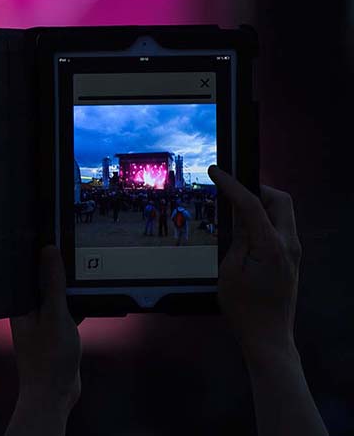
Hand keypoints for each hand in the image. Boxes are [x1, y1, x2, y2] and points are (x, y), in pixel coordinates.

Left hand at [7, 245, 80, 434]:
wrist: (55, 394)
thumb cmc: (49, 358)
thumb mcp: (55, 314)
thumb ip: (53, 283)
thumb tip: (48, 251)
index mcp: (20, 302)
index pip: (26, 268)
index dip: (36, 249)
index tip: (48, 228)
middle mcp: (27, 308)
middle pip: (42, 278)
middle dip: (54, 264)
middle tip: (69, 241)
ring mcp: (42, 319)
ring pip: (56, 293)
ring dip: (67, 284)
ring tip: (82, 264)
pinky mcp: (56, 330)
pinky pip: (67, 308)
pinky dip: (77, 302)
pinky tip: (90, 294)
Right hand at [209, 165, 300, 358]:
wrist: (268, 337)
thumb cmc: (245, 310)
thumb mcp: (229, 270)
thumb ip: (237, 237)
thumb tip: (238, 214)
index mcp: (271, 247)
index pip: (251, 204)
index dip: (232, 184)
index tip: (217, 172)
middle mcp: (288, 246)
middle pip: (280, 200)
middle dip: (257, 188)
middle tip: (233, 191)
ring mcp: (293, 252)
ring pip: (283, 212)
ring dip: (261, 204)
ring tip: (235, 212)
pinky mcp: (291, 259)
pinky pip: (281, 228)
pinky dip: (264, 219)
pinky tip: (246, 230)